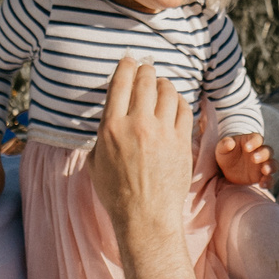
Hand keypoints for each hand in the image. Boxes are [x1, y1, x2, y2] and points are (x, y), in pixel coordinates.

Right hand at [89, 59, 194, 236]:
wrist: (145, 217)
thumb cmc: (116, 194)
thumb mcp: (95, 163)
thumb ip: (101, 137)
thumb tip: (107, 122)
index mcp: (111, 128)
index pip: (120, 83)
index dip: (125, 66)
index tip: (128, 61)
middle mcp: (138, 125)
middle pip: (145, 81)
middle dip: (145, 70)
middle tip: (146, 70)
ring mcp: (163, 132)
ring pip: (168, 91)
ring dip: (163, 84)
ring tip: (161, 86)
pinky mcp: (182, 141)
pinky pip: (184, 110)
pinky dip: (179, 102)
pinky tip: (175, 105)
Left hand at [216, 133, 275, 187]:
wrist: (226, 170)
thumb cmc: (226, 154)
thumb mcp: (221, 148)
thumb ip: (225, 144)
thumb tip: (229, 143)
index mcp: (251, 141)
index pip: (257, 138)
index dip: (254, 142)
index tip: (246, 147)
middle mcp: (260, 152)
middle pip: (268, 151)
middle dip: (262, 154)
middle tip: (254, 159)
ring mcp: (262, 165)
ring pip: (273, 164)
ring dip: (271, 167)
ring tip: (265, 170)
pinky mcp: (261, 177)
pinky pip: (270, 179)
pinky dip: (269, 181)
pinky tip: (262, 184)